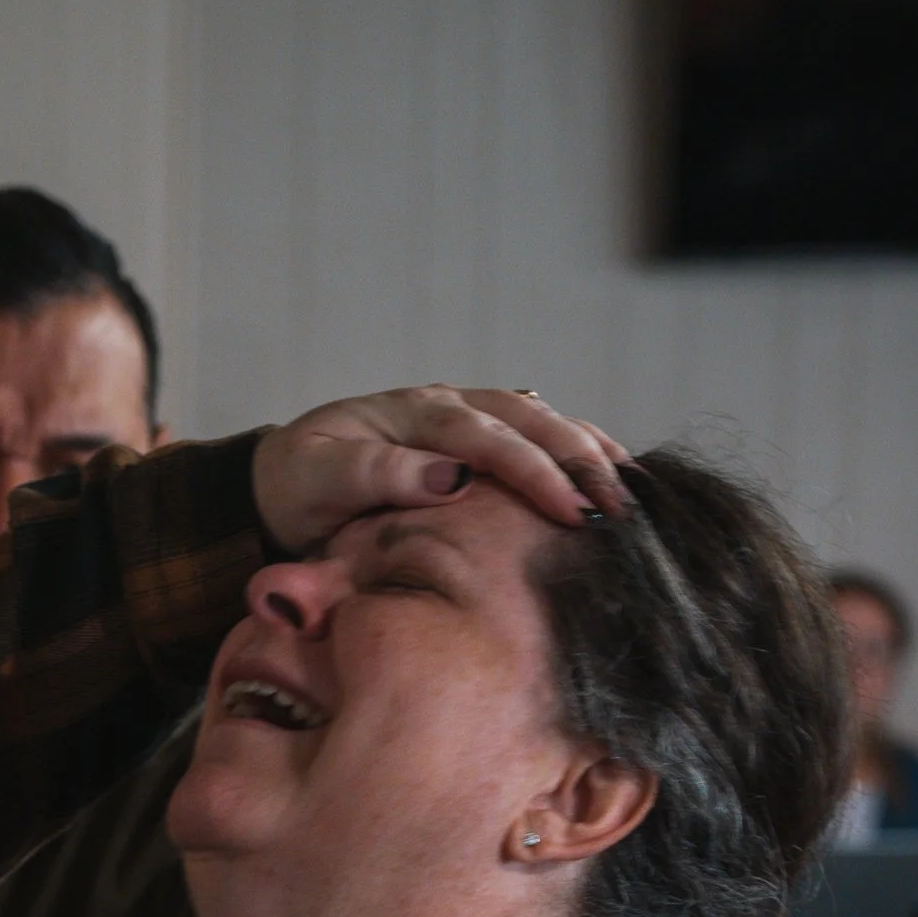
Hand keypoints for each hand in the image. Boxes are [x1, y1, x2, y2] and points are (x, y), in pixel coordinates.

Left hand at [252, 387, 629, 558]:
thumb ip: (379, 475)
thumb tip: (453, 476)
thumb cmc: (298, 488)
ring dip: (591, 452)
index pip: (487, 438)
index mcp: (414, 414)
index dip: (533, 473)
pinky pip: (538, 437)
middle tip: (622, 509)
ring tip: (636, 489)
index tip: (571, 511)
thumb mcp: (320, 480)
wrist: (280, 486)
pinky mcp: (477, 440)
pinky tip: (616, 476)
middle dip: (580, 462)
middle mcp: (450, 405)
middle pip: (530, 423)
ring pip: (544, 423)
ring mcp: (468, 418)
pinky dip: (580, 452)